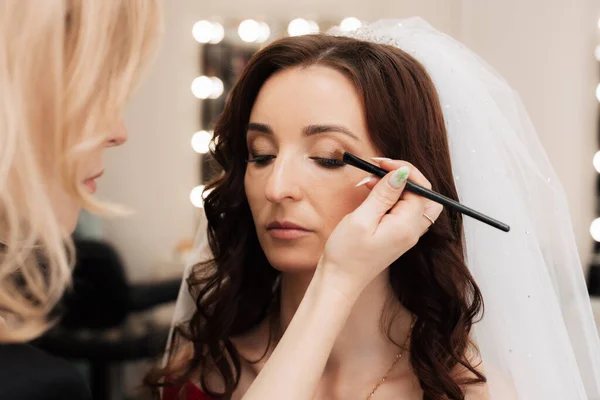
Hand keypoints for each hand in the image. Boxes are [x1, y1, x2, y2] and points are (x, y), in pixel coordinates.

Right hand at [316, 159, 442, 296]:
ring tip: (371, 182)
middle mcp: (412, 231)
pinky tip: (372, 195)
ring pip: (414, 201)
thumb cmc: (346, 254)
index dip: (402, 170)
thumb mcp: (362, 220)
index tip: (380, 163)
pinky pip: (403, 211)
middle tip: (379, 170)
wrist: (339, 281)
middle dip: (404, 176)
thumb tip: (401, 173)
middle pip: (423, 194)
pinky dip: (392, 198)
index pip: (420, 188)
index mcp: (407, 226)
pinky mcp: (397, 236)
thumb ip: (383, 195)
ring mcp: (406, 235)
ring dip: (396, 187)